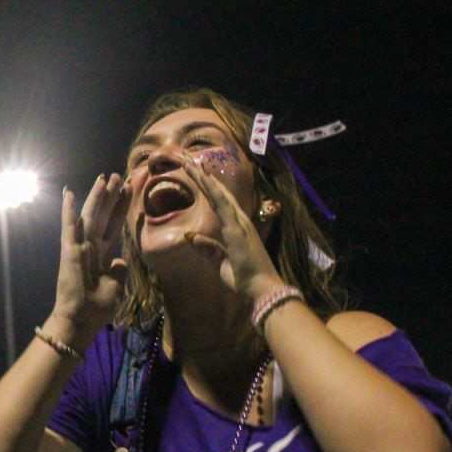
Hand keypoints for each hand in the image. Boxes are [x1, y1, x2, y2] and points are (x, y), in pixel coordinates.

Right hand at [51, 173, 130, 340]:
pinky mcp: (69, 250)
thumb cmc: (97, 308)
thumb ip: (118, 272)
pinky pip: (69, 226)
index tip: (130, 191)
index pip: (115, 226)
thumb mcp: (115, 288)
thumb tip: (120, 262)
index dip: (122, 209)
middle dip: (113, 196)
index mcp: (102, 255)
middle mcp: (91, 247)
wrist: (81, 319)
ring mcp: (79, 246)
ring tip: (107, 177)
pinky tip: (69, 192)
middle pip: (105, 215)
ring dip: (99, 196)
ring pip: (91, 215)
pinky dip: (68, 209)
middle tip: (120, 176)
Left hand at [181, 158, 283, 301]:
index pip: (219, 203)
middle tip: (188, 161)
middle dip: (204, 177)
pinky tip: (203, 178)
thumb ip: (208, 249)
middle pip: (219, 194)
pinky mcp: (237, 229)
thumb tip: (190, 236)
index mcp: (236, 229)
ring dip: (205, 178)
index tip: (196, 174)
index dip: (208, 188)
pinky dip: (213, 190)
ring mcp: (239, 223)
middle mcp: (240, 222)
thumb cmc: (245, 280)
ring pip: (219, 194)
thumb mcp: (220, 264)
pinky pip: (223, 205)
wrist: (263, 290)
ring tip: (190, 163)